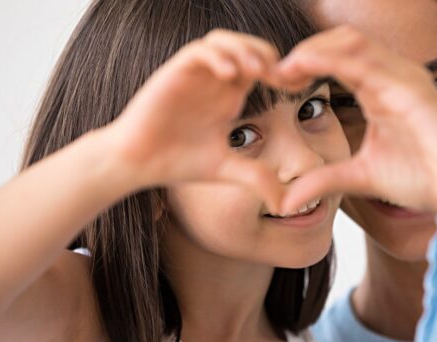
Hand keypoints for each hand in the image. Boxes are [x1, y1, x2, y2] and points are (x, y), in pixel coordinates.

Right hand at [106, 30, 284, 210]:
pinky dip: (217, 56)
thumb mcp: (227, 169)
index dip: (283, 72)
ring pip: (223, 41)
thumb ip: (257, 178)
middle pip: (248, 46)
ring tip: (257, 71)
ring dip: (243, 49)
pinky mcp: (174, 73)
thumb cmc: (178, 162)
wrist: (138, 162)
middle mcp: (215, 80)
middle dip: (268, 55)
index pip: (262, 68)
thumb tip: (285, 205)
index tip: (298, 87)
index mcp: (230, 96)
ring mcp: (195, 74)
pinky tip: (229, 76)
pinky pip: (199, 51)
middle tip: (279, 77)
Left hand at [275, 26, 436, 224]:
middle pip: (341, 41)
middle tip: (274, 73)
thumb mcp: (360, 177)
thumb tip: (285, 201)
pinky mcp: (414, 90)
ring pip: (352, 42)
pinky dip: (333, 60)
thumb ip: (324, 180)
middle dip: (304, 51)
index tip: (275, 82)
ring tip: (285, 69)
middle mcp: (391, 77)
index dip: (303, 64)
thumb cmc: (424, 176)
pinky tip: (306, 69)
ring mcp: (404, 78)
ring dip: (313, 50)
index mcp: (378, 90)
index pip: (336, 58)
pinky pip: (369, 63)